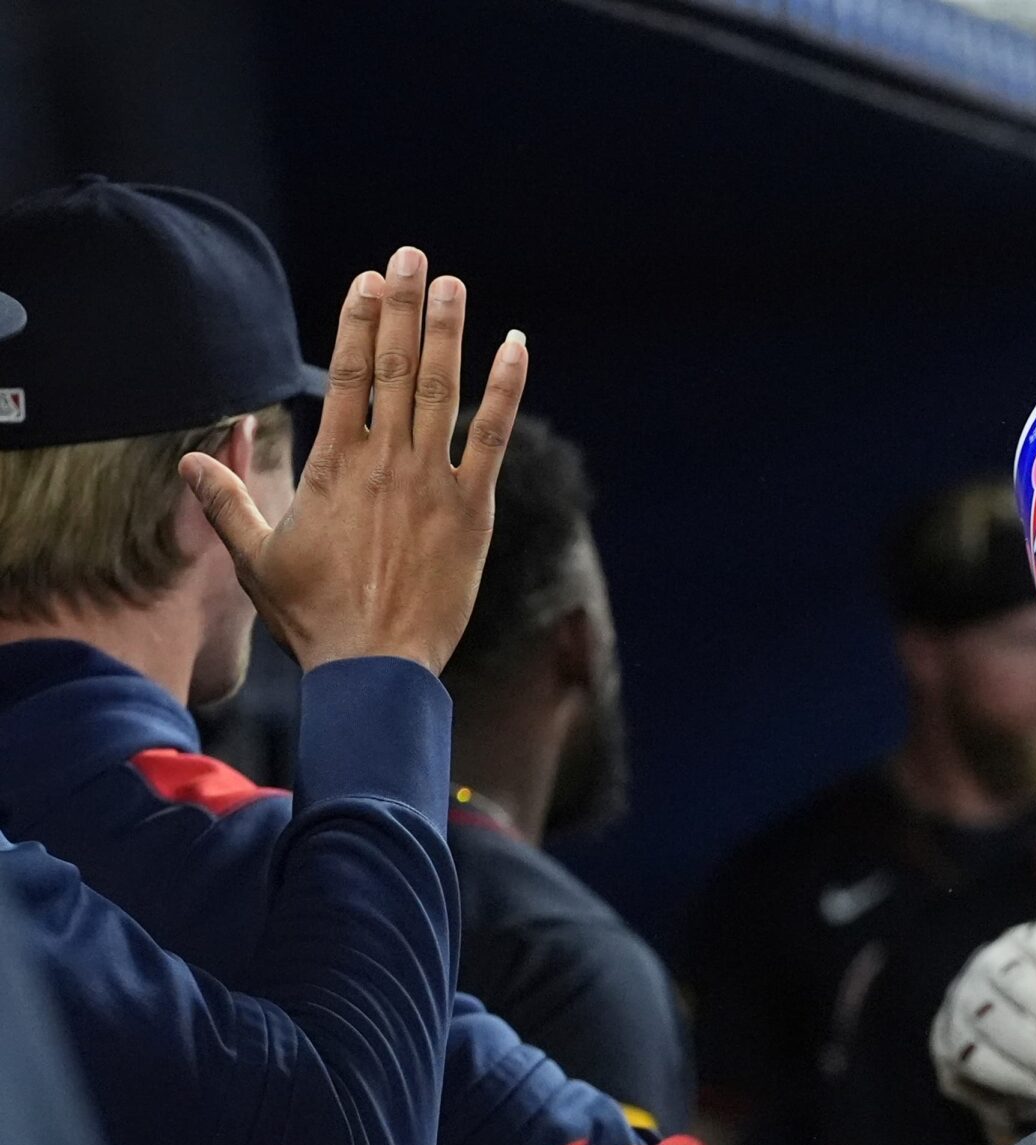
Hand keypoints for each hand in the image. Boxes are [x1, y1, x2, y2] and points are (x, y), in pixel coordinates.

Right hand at [179, 247, 527, 673]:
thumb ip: (226, 502)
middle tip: (410, 256)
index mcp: (333, 466)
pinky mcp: (472, 509)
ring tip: (450, 283)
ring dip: (447, 331)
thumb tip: (188, 460)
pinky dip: (505, 389)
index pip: (344, 375)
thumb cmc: (314, 617)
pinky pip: (493, 436)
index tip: (366, 280)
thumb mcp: (255, 558)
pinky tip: (515, 346)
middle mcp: (384, 461)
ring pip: (439, 389)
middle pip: (392, 366)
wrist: (375, 665)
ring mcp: (431, 481)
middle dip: (401, 306)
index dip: (356, 321)